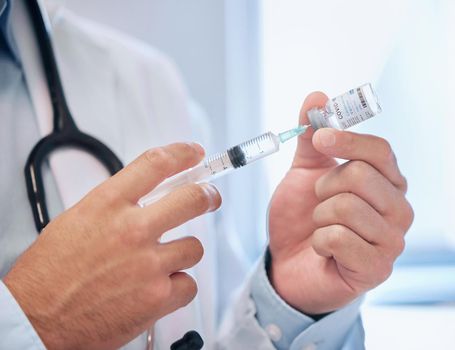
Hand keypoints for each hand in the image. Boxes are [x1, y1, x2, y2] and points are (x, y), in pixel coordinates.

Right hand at [4, 143, 220, 349]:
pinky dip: (178, 287)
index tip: (193, 154)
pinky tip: (158, 289)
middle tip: (209, 198)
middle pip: (191, 198)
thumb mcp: (77, 220)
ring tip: (161, 262)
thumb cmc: (49, 273)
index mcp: (107, 205)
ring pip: (194, 247)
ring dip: (182, 253)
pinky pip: (189, 284)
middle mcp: (131, 230)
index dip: (182, 154)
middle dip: (207, 196)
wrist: (36, 319)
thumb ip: (115, 205)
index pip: (156, 164)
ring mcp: (148, 264)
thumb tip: (148, 198)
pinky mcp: (157, 297)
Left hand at [268, 92, 412, 313]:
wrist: (288, 263)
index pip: (379, 150)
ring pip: (346, 206)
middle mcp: (397, 208)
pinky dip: (319, 241)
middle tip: (319, 202)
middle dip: (324, 187)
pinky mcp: (377, 268)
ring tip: (321, 227)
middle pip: (361, 175)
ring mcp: (391, 240)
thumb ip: (311, 138)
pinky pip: (338, 237)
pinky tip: (324, 249)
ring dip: (319, 216)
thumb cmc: (301, 219)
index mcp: (385, 182)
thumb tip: (317, 96)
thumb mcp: (303, 173)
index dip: (346, 140)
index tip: (320, 139)